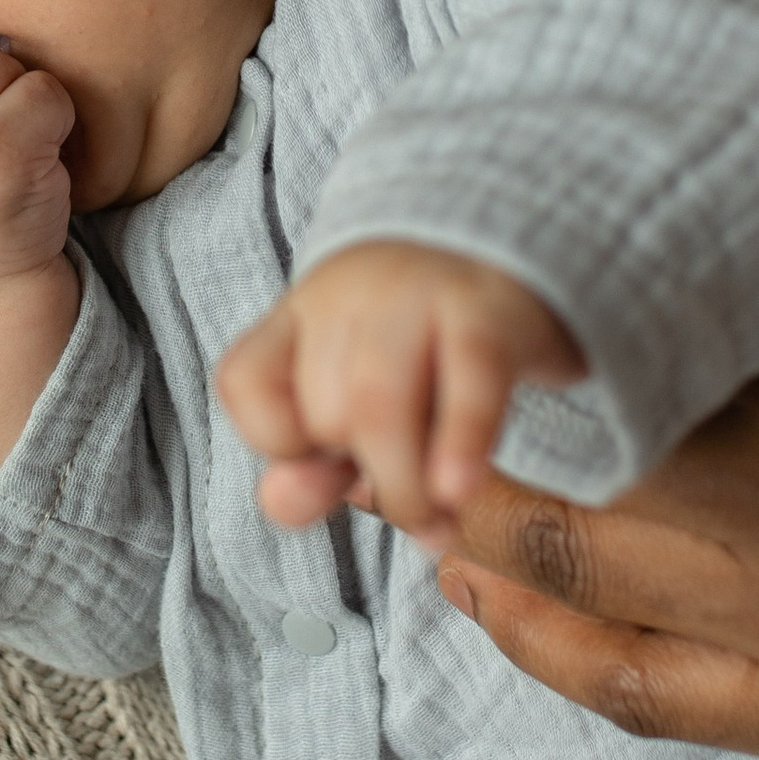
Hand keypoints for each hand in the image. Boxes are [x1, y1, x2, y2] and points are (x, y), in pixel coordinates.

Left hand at [217, 239, 581, 549]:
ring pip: (379, 407)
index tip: (332, 460)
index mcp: (305, 311)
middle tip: (411, 493)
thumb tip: (282, 503)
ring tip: (438, 522)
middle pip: (324, 408)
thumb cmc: (424, 345)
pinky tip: (458, 490)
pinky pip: (466, 387)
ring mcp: (419, 294)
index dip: (280, 443)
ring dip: (405, 487)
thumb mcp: (354, 396)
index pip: (246, 383)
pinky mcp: (490, 311)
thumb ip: (310, 460)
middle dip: (366, 473)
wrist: (513, 237)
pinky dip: (458, 446)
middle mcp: (350, 294)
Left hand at [431, 176, 758, 759]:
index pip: (573, 382)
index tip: (391, 307)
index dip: (461, 354)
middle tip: (350, 392)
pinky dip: (544, 642)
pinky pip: (647, 701)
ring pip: (577, 606)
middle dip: (431, 449)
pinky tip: (483, 586)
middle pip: (548, 501)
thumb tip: (606, 204)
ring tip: (397, 477)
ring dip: (470, 539)